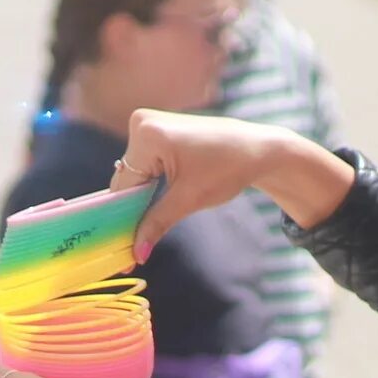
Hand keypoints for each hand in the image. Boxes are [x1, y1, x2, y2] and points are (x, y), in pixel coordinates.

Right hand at [113, 111, 341, 261]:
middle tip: (133, 247)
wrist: (257, 148)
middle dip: (132, 209)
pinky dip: (149, 184)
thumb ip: (156, 224)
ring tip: (144, 227)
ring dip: (141, 197)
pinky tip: (154, 203)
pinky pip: (144, 163)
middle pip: (127, 178)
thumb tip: (137, 254)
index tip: (120, 247)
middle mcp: (142, 123)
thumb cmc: (228, 168)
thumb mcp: (188, 200)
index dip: (123, 218)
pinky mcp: (158, 128)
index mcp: (147, 135)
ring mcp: (149, 123)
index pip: (124, 185)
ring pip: (134, 173)